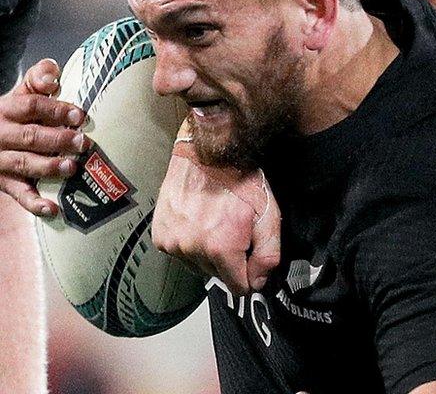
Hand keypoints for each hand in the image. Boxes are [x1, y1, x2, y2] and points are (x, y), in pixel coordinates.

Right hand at [0, 59, 88, 215]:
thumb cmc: (16, 113)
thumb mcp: (22, 93)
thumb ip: (38, 78)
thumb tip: (52, 75)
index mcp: (6, 110)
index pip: (30, 106)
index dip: (55, 110)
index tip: (80, 115)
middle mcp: (0, 136)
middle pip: (29, 137)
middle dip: (57, 140)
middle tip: (83, 142)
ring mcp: (0, 161)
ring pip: (23, 164)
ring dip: (48, 168)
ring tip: (71, 168)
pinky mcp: (4, 183)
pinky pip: (18, 194)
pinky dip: (34, 203)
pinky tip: (53, 209)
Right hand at [152, 136, 280, 295]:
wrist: (205, 152)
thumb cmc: (239, 179)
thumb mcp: (268, 213)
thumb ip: (269, 253)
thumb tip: (260, 282)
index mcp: (220, 246)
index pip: (238, 287)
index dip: (251, 276)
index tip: (254, 260)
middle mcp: (192, 248)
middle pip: (219, 277)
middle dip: (232, 261)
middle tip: (237, 232)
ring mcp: (173, 242)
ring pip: (199, 267)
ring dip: (210, 254)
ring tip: (217, 225)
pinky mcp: (160, 236)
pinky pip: (181, 254)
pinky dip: (193, 244)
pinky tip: (201, 223)